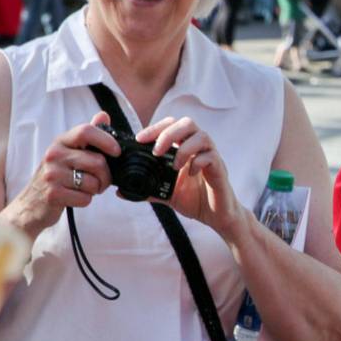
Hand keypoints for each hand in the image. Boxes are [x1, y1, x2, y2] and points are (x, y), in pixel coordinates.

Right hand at [4, 112, 118, 239]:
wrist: (30, 204)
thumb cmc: (56, 176)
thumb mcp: (68, 152)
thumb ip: (87, 136)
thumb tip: (103, 115)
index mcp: (61, 142)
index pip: (86, 131)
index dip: (106, 140)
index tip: (117, 152)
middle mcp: (54, 155)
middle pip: (97, 162)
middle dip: (105, 176)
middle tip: (100, 181)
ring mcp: (52, 175)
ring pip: (93, 182)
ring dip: (95, 190)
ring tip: (84, 189)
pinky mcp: (53, 194)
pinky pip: (85, 198)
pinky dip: (85, 201)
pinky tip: (74, 198)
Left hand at [136, 117, 246, 238]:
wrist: (216, 217)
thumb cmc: (194, 200)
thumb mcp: (166, 194)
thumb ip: (147, 190)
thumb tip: (121, 191)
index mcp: (184, 148)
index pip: (171, 125)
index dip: (155, 128)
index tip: (139, 139)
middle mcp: (199, 148)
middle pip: (187, 123)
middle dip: (169, 133)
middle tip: (156, 151)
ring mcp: (211, 156)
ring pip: (202, 136)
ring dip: (184, 148)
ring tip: (174, 166)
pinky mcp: (220, 169)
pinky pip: (211, 156)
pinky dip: (198, 162)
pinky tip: (190, 174)